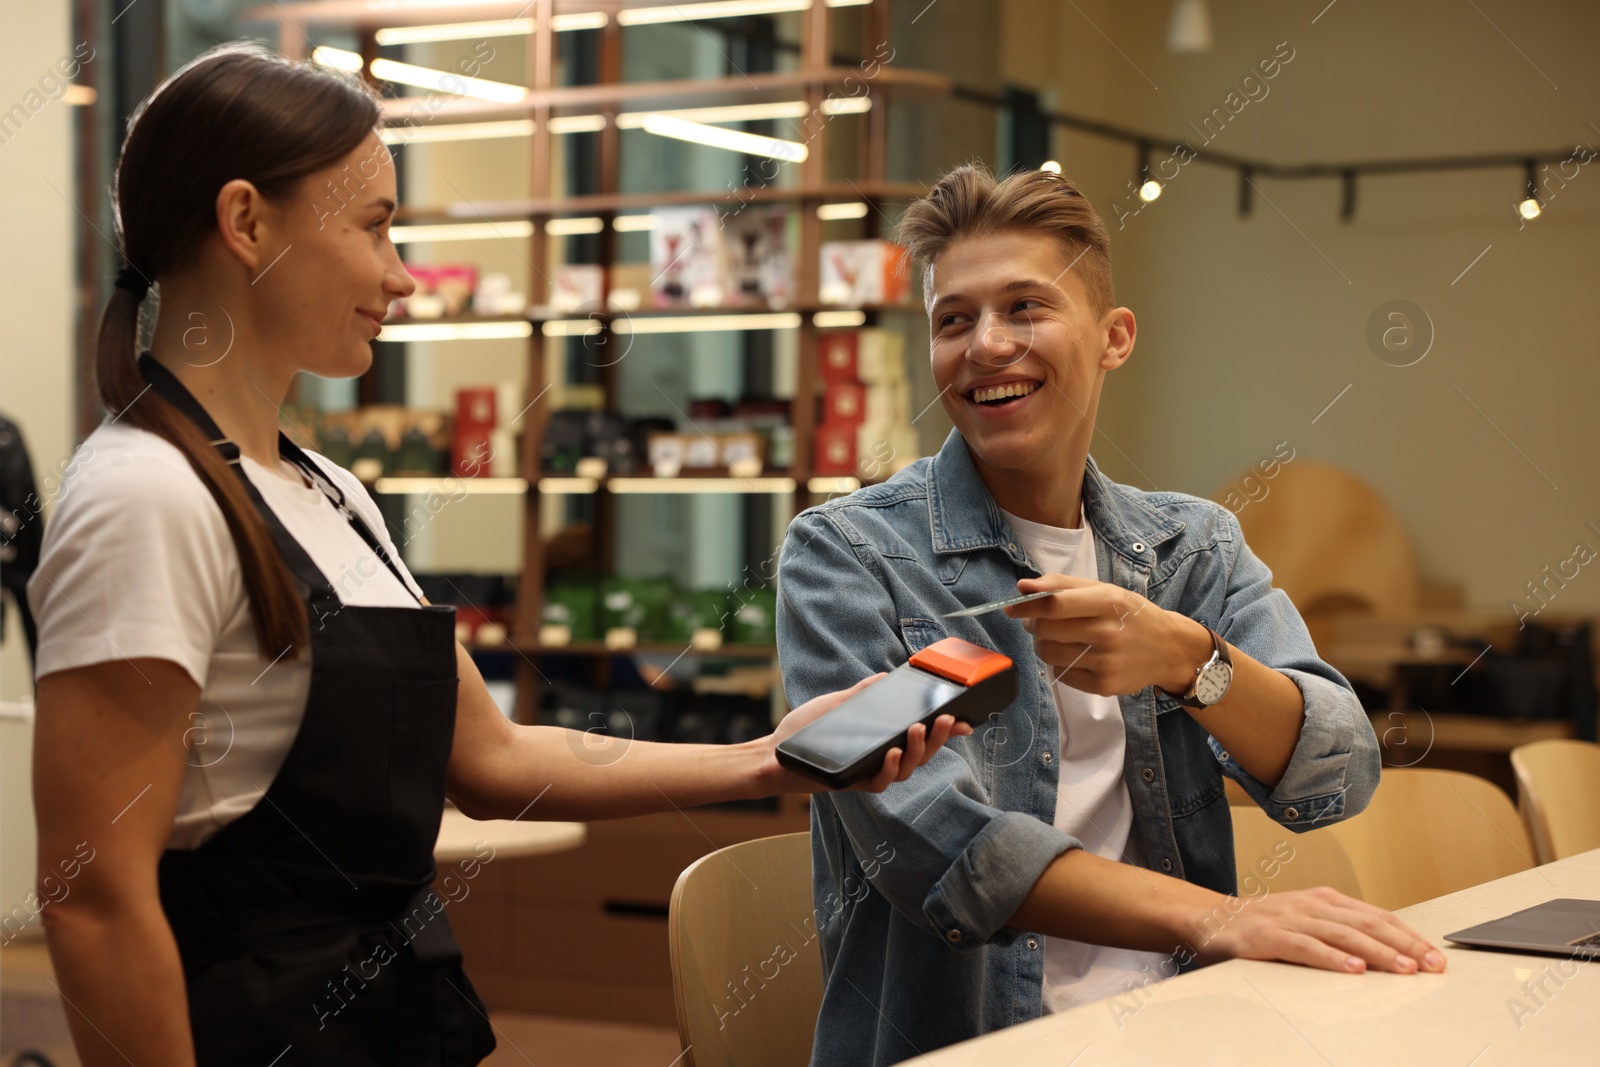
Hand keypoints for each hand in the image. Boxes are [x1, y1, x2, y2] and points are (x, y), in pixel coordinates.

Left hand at [763, 673, 973, 793]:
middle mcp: (881, 759)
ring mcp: (869, 773)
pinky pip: (879, 781)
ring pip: (906, 769)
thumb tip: (886, 676)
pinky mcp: (853, 783)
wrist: (773, 752)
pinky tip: (892, 753)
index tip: (966, 720)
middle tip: (945, 719)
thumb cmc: (805, 730)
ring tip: (918, 730)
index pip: (921, 737)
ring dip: (917, 750)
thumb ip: (864, 693)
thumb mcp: (838, 703)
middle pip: (922, 754)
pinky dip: (889, 768)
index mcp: (883, 740)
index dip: (945, 732)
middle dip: (937, 738)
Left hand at [1004, 574, 1211, 696]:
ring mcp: (1106, 662)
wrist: (1169, 649)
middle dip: (1034, 624)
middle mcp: (1108, 633)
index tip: (1012, 606)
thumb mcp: (1105, 591)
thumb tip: (1022, 587)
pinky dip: (1061, 664)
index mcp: (1108, 602)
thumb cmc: (1131, 615)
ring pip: (1048, 653)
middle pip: (1045, 630)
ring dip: (1044, 644)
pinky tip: (1078, 656)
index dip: (1026, 606)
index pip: (1053, 604)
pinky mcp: (1103, 686)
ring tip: (1061, 639)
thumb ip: (1062, 585)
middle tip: (1040, 622)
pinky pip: (1060, 674)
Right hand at [1197, 885, 1445, 973]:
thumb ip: (1339, 933)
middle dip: (1405, 945)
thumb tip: (1388, 955)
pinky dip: (1331, 959)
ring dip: (1377, 953)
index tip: (1436, 957)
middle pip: (1367, 924)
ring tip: (1404, 969)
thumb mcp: (1306, 922)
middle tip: (1432, 966)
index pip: (1377, 917)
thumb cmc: (1262, 926)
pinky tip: (1353, 970)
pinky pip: (1305, 947)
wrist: (1209, 918)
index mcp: (1325, 900)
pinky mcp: (1267, 937)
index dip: (1409, 936)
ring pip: (1342, 935)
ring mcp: (1289, 918)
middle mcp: (1312, 905)